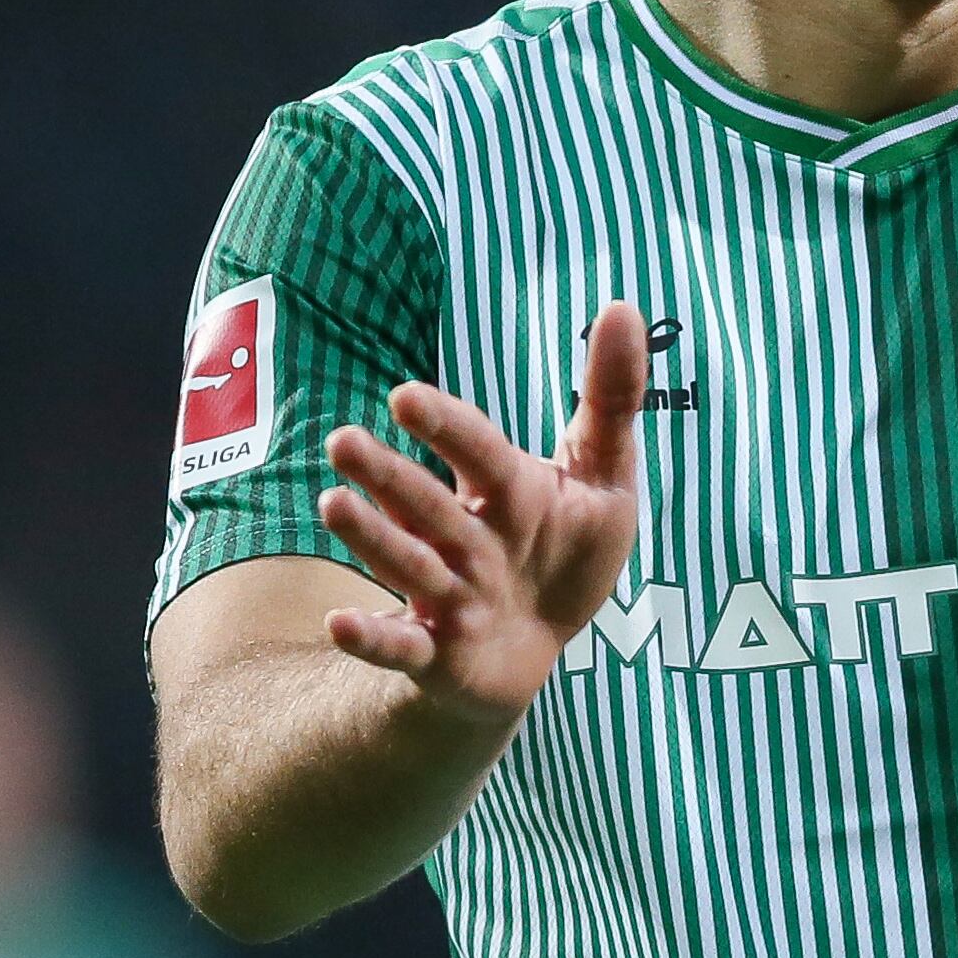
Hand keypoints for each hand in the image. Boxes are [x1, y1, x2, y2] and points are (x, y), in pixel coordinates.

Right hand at [315, 305, 645, 728]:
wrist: (534, 647)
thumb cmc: (564, 551)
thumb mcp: (603, 478)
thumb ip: (610, 399)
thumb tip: (625, 305)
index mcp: (507, 491)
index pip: (477, 452)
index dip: (448, 427)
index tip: (407, 397)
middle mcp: (467, 538)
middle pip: (425, 503)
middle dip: (388, 475)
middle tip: (343, 441)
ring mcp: (447, 595)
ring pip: (408, 563)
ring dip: (372, 537)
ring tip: (333, 504)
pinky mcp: (437, 653)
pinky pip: (400, 648)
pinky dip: (370, 638)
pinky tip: (337, 624)